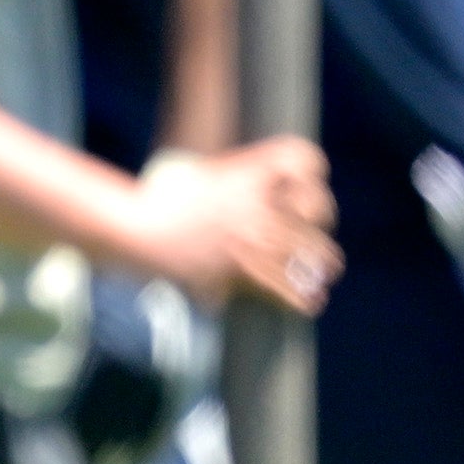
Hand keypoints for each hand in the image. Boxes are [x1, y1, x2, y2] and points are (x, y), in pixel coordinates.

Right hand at [119, 137, 338, 309]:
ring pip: (309, 252)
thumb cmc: (154, 196)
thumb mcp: (188, 169)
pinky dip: (302, 298)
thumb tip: (217, 184)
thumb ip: (215, 176)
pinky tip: (310, 303)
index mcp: (247, 172)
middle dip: (323, 223)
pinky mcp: (241, 270)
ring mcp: (252, 237)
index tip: (310, 182)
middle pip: (317, 208)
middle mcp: (258, 202)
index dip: (313, 170)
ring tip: (326, 276)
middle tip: (320, 234)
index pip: (302, 159)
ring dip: (322, 265)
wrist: (137, 229)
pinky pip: (285, 288)